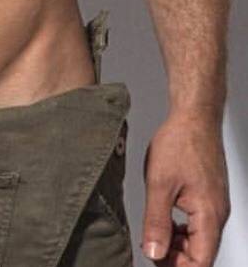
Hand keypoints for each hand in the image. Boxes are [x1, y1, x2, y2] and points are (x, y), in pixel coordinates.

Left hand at [141, 111, 230, 265]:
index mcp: (209, 215)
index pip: (200, 263)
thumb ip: (156, 222)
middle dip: (175, 258)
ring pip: (199, 242)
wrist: (194, 116)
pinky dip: (181, 231)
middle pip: (200, 256)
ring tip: (154, 234)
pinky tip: (165, 221)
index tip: (155, 259)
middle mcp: (217, 215)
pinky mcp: (209, 198)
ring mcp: (215, 207)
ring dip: (177, 245)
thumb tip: (154, 253)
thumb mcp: (159, 183)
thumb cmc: (180, 142)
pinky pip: (198, 227)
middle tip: (150, 247)